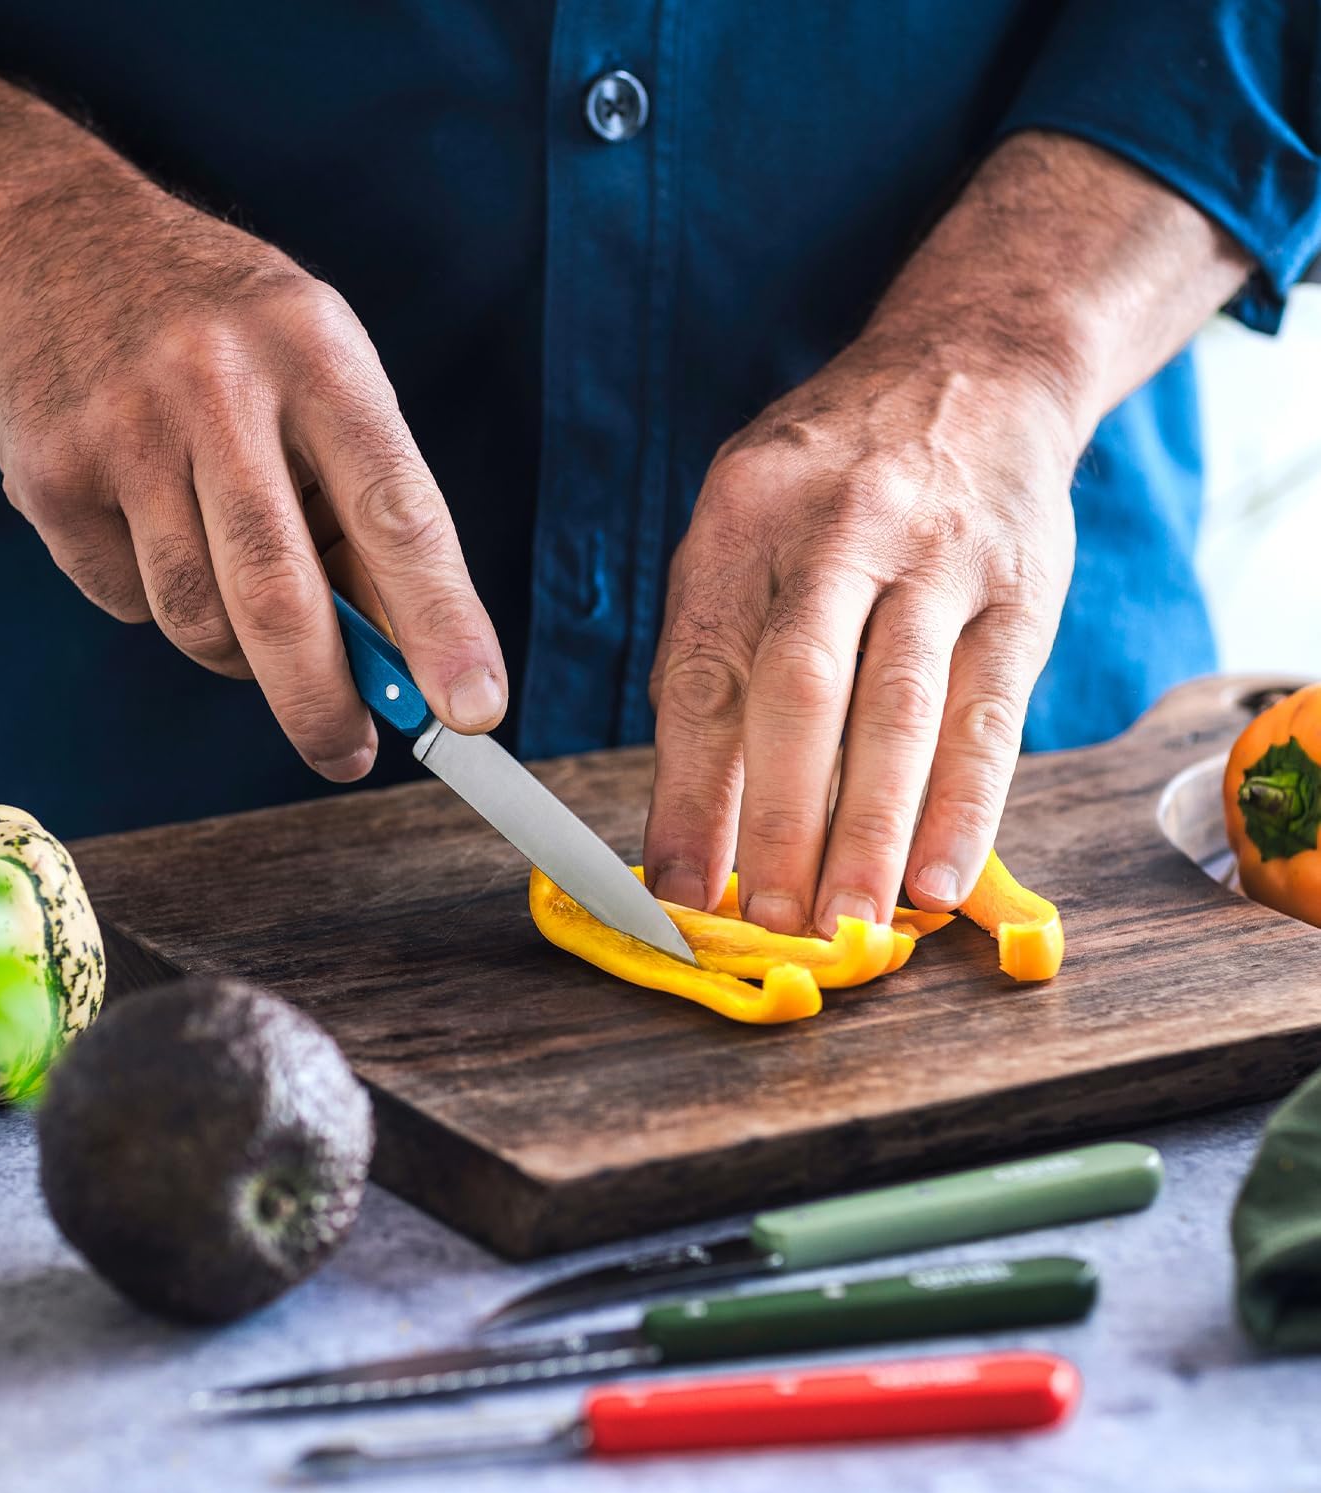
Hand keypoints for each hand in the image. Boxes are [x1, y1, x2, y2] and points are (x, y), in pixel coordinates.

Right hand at [0, 180, 505, 778]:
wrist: (53, 241)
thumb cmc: (235, 342)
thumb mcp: (326, 382)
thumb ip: (367, 515)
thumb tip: (406, 663)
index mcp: (319, 357)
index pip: (396, 513)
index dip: (441, 622)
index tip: (473, 708)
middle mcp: (218, 386)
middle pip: (278, 596)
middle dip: (323, 701)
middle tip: (349, 754)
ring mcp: (122, 428)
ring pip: (198, 617)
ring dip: (237, 648)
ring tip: (242, 589)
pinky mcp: (50, 474)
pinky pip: (127, 602)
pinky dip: (158, 601)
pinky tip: (154, 525)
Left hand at [642, 334, 1077, 932]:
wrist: (974, 367)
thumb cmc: (833, 476)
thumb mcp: (746, 519)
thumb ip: (715, 642)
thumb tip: (695, 803)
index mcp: (743, 518)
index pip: (705, 671)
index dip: (688, 789)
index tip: (675, 883)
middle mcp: (838, 531)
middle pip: (798, 691)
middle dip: (777, 818)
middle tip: (765, 919)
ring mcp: (937, 557)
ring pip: (897, 709)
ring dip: (869, 828)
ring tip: (846, 921)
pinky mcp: (1020, 590)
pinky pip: (990, 712)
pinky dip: (965, 805)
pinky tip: (937, 878)